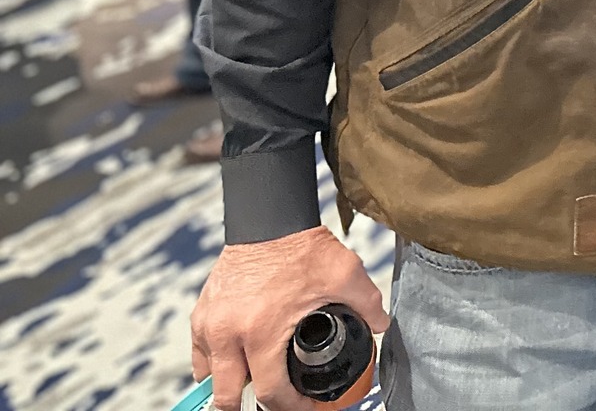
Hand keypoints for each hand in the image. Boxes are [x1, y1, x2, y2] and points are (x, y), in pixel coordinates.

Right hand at [191, 226, 389, 410]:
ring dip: (231, 386)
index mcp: (263, 333)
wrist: (268, 220)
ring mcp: (209, 326)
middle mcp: (229, 335)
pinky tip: (236, 362)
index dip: (291, 408)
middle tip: (279, 401)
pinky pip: (199, 355)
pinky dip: (215, 365)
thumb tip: (380, 325)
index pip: (270, 393)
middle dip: (252, 407)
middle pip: (228, 397)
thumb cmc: (302, 247)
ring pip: (209, 379)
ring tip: (258, 381)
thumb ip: (369, 304)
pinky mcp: (201, 314)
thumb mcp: (346, 274)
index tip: (306, 406)